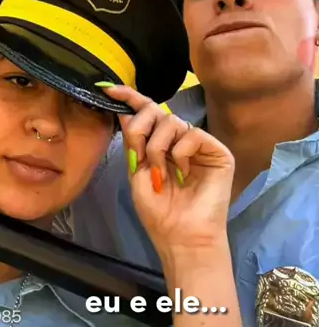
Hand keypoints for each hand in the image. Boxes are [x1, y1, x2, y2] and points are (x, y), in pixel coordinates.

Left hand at [103, 86, 233, 255]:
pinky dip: (180, 153)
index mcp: (161, 143)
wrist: (181, 237)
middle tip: (139, 155)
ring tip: (161, 173)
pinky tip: (183, 174)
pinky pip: (192, 134)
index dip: (130, 98)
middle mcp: (180, 140)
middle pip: (156, 111)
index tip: (110, 89)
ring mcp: (199, 144)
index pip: (147, 112)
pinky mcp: (218, 151)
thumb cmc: (159, 211)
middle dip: (141, 128)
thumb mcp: (137, 171)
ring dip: (157, 147)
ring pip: (171, 121)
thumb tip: (124, 109)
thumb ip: (133, 140)